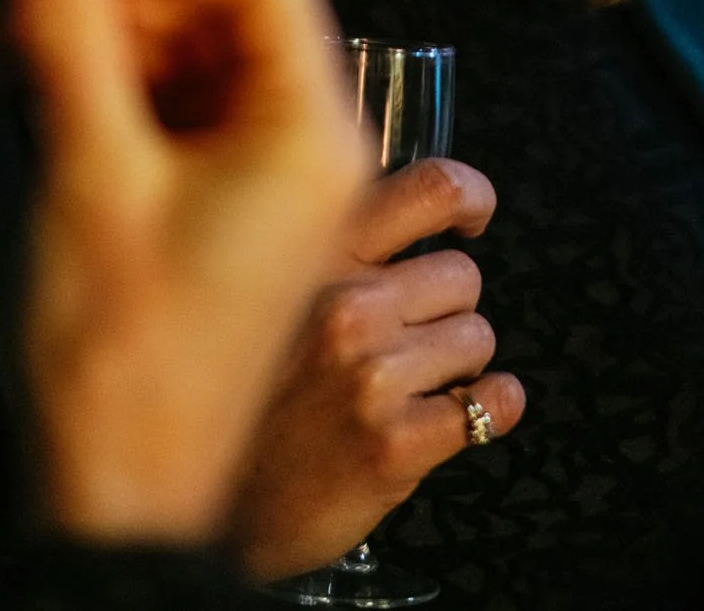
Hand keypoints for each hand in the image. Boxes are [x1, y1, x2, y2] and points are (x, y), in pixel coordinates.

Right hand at [0, 0, 370, 543]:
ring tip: (38, 27)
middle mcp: (319, 150)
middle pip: (242, 11)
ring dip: (132, 31)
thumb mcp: (91, 170)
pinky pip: (203, 109)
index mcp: (316, 134)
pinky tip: (67, 81)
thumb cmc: (124, 358)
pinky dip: (138, 84)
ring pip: (216, 56)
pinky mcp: (245, 209)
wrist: (124, 498)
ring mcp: (285, 182)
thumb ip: (69, 26)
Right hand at [225, 156, 525, 580]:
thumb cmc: (247, 398)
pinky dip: (490, 410)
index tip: (470, 217)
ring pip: (478, 338)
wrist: (210, 514)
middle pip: (463, 275)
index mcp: (321, 253)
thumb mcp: (270, 290)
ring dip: (458, 364)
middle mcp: (348, 303)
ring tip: (404, 387)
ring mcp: (372, 374)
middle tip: (402, 342)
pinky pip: (493, 404)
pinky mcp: (396, 444)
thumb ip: (332, 245)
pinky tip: (454, 418)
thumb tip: (410, 210)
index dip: (469, 196)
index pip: (432, 189)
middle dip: (445, 309)